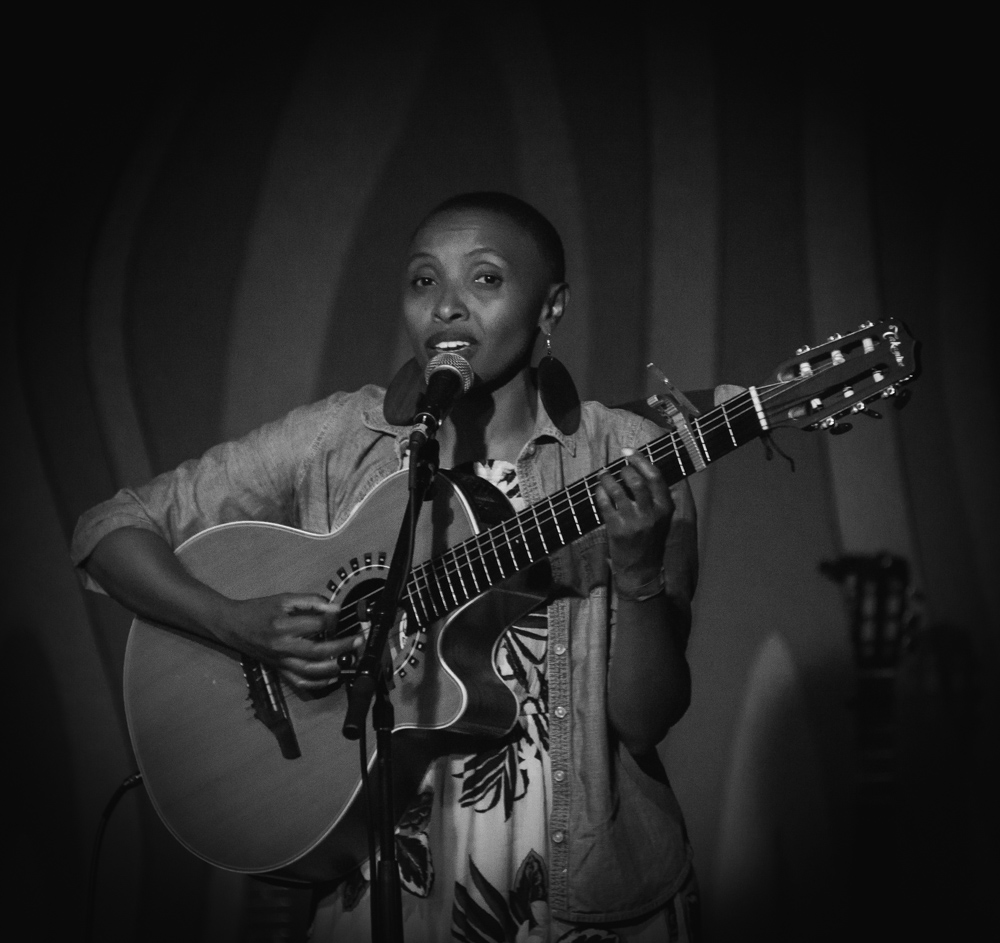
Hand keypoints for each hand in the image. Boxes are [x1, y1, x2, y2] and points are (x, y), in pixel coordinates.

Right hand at [219, 593, 363, 691]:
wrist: (234, 626)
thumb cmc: (260, 610)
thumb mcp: (283, 599)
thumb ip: (310, 601)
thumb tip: (334, 607)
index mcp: (283, 626)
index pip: (316, 626)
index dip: (333, 620)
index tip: (343, 615)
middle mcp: (282, 647)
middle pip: (317, 652)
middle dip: (342, 647)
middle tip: (358, 640)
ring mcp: (281, 662)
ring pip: (311, 671)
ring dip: (334, 667)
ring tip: (350, 659)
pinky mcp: (280, 670)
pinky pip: (300, 683)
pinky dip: (318, 683)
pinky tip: (333, 677)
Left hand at [595, 449, 674, 594]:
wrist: (642, 571)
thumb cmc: (650, 541)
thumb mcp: (661, 519)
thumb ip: (655, 498)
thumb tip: (640, 468)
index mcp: (665, 508)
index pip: (655, 477)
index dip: (641, 459)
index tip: (628, 450)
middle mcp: (651, 514)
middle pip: (636, 480)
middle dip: (623, 469)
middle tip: (617, 468)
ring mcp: (633, 522)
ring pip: (618, 490)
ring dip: (607, 478)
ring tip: (603, 475)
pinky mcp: (617, 529)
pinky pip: (605, 503)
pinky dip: (599, 492)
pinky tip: (598, 490)